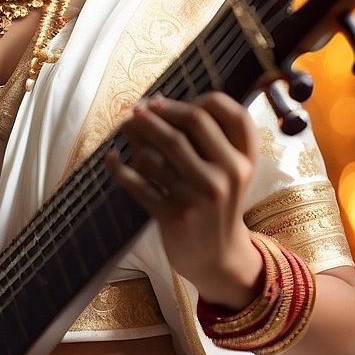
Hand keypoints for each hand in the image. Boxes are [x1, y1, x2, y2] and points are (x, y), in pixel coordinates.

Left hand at [106, 92, 261, 305]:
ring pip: (159, 151)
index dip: (196, 99)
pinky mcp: (175, 215)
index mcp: (243, 159)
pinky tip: (110, 158)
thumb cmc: (217, 203)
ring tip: (124, 130)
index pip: (228, 112)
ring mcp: (200, 196)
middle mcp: (227, 174)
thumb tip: (154, 103)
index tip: (166, 102)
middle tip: (136, 109)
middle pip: (190, 123)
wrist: (217, 256)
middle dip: (157, 112)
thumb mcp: (228, 171)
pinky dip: (119, 168)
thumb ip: (207, 138)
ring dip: (134, 136)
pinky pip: (138, 183)